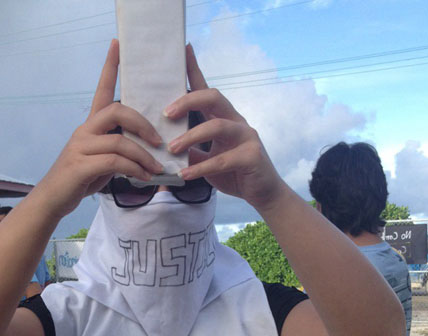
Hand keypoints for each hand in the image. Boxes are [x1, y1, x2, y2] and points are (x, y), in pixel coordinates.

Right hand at [34, 40, 164, 220]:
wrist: (53, 200)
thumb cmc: (80, 180)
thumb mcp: (102, 162)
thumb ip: (118, 150)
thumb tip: (146, 152)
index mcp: (90, 126)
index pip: (101, 90)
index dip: (109, 67)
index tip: (118, 44)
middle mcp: (84, 130)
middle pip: (116, 110)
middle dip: (142, 124)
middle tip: (159, 141)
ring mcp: (81, 147)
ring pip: (119, 141)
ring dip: (143, 155)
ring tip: (157, 168)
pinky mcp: (81, 166)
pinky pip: (114, 162)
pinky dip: (134, 169)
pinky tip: (144, 177)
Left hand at [164, 45, 284, 212]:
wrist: (263, 194)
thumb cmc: (234, 174)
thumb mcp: (207, 162)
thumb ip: (191, 152)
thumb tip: (164, 148)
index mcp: (224, 118)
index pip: (207, 90)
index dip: (195, 70)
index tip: (184, 50)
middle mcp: (236, 121)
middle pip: (213, 98)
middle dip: (188, 101)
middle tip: (166, 113)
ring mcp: (247, 136)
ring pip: (217, 126)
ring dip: (190, 137)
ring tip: (171, 149)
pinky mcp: (252, 156)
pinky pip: (223, 159)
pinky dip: (201, 168)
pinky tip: (185, 175)